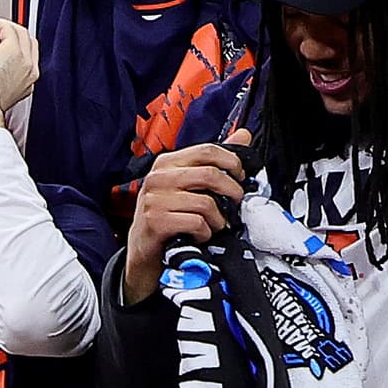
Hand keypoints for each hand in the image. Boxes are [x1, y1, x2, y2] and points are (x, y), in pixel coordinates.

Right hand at [123, 139, 249, 298]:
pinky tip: (199, 235)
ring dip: (218, 219)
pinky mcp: (155, 221)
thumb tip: (243, 135)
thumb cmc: (168, 217)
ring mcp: (154, 199)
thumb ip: (214, 160)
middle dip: (232, 192)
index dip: (231, 162)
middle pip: (210, 174)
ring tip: (213, 225)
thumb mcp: (188, 185)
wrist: (144, 252)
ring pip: (206, 202)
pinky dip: (205, 233)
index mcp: (167, 163)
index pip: (207, 150)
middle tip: (234, 204)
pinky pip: (196, 223)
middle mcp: (158, 178)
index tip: (239, 177)